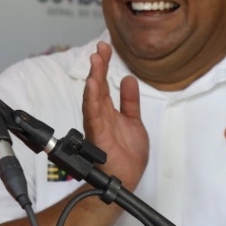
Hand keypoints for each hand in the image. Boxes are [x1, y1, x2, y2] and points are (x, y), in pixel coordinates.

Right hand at [83, 42, 147, 188]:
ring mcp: (97, 123)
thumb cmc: (127, 156)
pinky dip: (92, 97)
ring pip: (93, 96)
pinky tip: (93, 84)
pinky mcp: (97, 134)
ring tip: (96, 60)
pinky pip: (92, 113)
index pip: (104, 84)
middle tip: (100, 47)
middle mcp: (99, 115)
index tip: (105, 48)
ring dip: (94, 77)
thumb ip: (130, 102)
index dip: (104, 65)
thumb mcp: (134, 121)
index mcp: (108, 111)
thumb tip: (129, 79)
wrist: (126, 178)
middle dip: (98, 66)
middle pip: (97, 86)